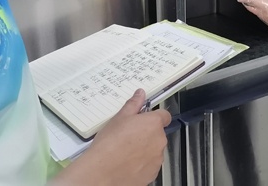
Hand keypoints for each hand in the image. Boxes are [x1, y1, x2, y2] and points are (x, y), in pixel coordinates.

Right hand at [55, 89, 170, 185]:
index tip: (145, 119)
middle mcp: (159, 140)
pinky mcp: (153, 173)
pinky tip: (128, 163)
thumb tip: (140, 94)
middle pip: (158, 133)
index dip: (154, 116)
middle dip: (147, 133)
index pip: (164, 115)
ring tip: (127, 151)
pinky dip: (143, 163)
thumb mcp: (120, 118)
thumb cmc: (109, 144)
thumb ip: (133, 104)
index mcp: (153, 124)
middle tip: (130, 136)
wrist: (102, 171)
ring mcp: (157, 158)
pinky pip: (151, 164)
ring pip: (154, 149)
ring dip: (146, 149)